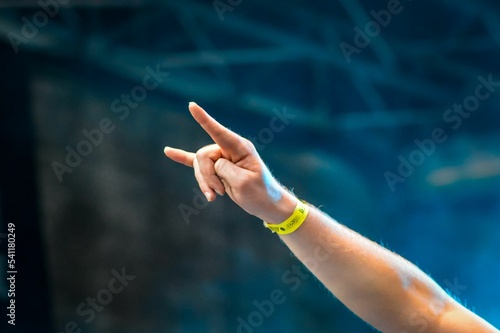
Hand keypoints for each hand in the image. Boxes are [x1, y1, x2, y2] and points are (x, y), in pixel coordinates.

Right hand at [164, 102, 295, 223]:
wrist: (266, 204)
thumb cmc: (259, 193)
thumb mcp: (243, 182)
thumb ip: (224, 169)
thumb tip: (212, 163)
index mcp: (240, 147)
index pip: (219, 131)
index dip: (204, 119)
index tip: (191, 105)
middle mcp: (230, 149)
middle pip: (203, 156)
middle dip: (206, 177)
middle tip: (220, 193)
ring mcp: (222, 157)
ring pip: (199, 165)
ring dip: (204, 183)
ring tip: (216, 196)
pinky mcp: (217, 168)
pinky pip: (196, 161)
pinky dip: (182, 157)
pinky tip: (168, 152)